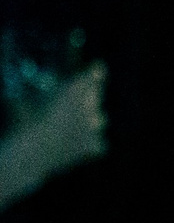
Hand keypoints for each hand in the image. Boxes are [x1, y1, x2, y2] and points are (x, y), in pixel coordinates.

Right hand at [0, 62, 106, 209]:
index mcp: (74, 87)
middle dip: (88, 97)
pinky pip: (98, 143)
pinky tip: (75, 147)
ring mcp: (96, 125)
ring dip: (90, 121)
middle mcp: (90, 104)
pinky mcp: (96, 145)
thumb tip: (28, 90)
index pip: (97, 72)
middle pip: (96, 95)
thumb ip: (35, 93)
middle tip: (72, 104)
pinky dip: (90, 145)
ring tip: (72, 127)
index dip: (95, 71)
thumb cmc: (24, 122)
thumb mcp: (24, 101)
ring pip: (100, 119)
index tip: (95, 70)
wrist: (33, 151)